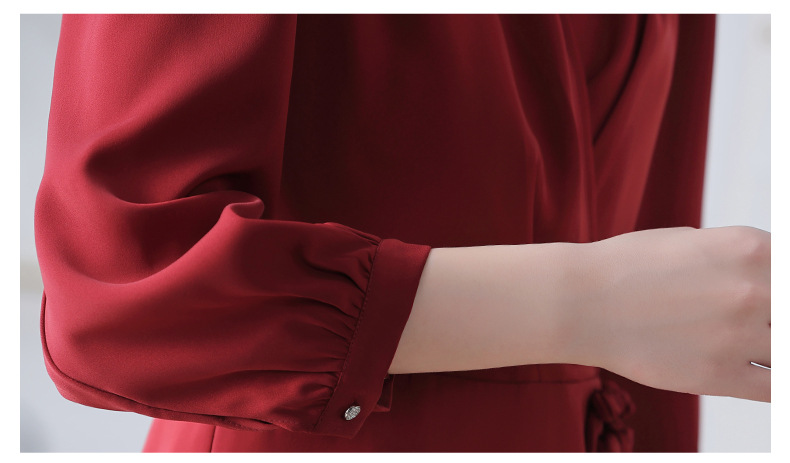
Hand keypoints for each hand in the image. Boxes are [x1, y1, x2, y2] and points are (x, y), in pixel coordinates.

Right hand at [563, 226, 770, 401]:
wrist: (579, 301)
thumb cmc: (624, 267)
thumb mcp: (689, 240)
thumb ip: (737, 258)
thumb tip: (765, 277)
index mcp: (749, 247)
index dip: (784, 286)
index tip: (773, 301)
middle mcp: (753, 290)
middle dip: (778, 319)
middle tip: (758, 322)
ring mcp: (738, 335)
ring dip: (776, 348)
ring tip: (751, 342)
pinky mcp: (718, 375)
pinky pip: (777, 391)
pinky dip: (776, 384)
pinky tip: (760, 374)